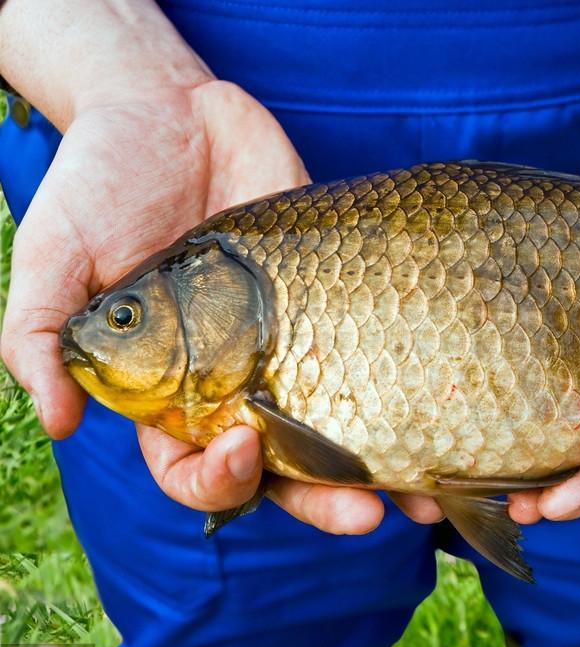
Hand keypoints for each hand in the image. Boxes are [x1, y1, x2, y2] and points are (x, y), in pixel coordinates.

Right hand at [0, 75, 418, 533]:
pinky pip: (380, 354)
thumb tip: (55, 419)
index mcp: (167, 391)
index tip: (243, 449)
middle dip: (324, 501)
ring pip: (344, 428)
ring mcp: (294, 343)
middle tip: (367, 515)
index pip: (195, 468)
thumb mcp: (53, 253)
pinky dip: (413, 389)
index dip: (218, 480)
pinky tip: (449, 407)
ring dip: (385, 469)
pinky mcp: (339, 301)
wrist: (170, 110)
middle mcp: (237, 380)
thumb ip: (38, 334)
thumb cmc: (98, 182)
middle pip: (285, 470)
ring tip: (428, 493)